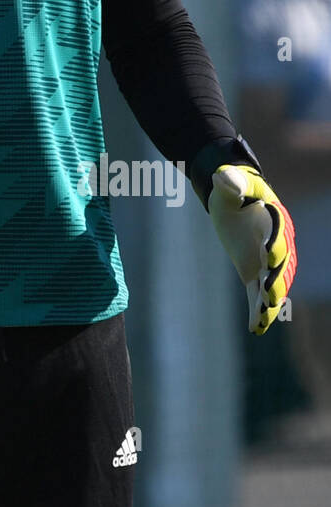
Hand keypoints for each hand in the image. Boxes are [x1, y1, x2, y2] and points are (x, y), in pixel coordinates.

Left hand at [208, 165, 296, 334]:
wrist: (233, 200)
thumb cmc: (232, 188)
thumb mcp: (228, 182)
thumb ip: (230, 181)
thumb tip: (225, 178)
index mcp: (273, 219)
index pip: (277, 234)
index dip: (274, 244)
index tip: (268, 255)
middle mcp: (275, 243)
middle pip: (281, 265)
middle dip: (276, 280)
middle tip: (270, 295)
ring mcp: (265, 262)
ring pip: (273, 284)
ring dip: (269, 301)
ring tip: (264, 317)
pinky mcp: (254, 273)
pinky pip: (257, 295)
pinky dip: (257, 311)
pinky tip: (254, 328)